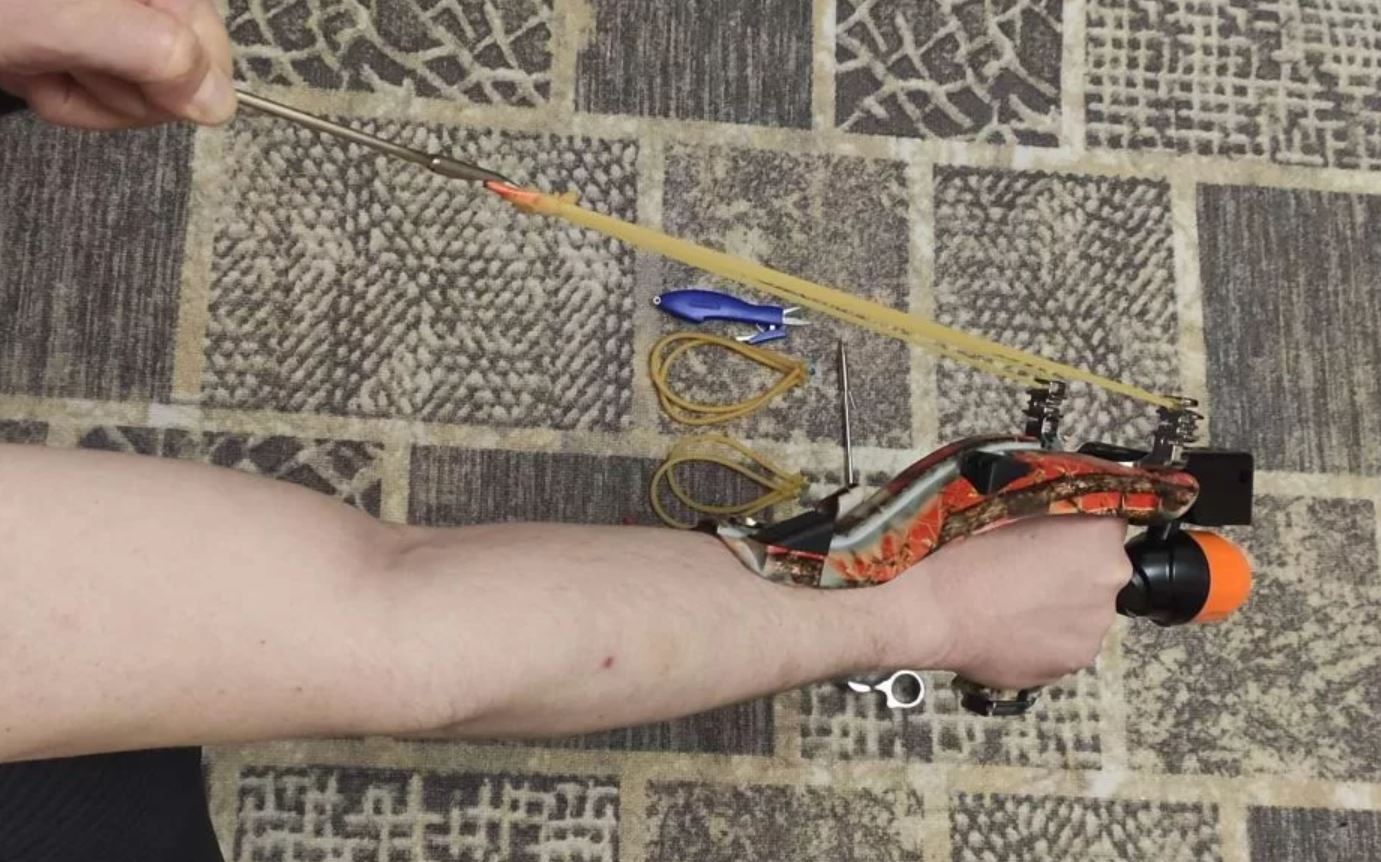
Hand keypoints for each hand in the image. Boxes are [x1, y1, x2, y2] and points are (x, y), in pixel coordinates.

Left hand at [0, 0, 235, 128]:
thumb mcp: (51, 19)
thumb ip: (146, 51)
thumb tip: (220, 103)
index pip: (210, 41)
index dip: (169, 76)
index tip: (107, 74)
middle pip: (180, 68)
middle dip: (115, 85)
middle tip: (53, 64)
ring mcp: (108, 20)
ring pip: (139, 87)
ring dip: (79, 91)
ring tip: (30, 61)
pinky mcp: (84, 41)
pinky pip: (103, 87)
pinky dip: (60, 90)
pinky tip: (27, 66)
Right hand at [880, 516, 1130, 689]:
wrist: (933, 608)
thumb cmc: (962, 553)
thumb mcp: (1009, 502)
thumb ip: (1050, 506)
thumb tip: (1061, 510)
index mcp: (1098, 535)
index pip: (1110, 521)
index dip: (1079, 528)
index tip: (1056, 535)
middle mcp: (1108, 581)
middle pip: (1101, 570)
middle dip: (1072, 570)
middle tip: (1027, 570)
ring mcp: (1092, 627)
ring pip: (1083, 610)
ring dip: (1059, 606)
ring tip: (1014, 603)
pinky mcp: (1072, 662)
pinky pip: (1065, 643)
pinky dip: (1045, 637)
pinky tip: (1012, 627)